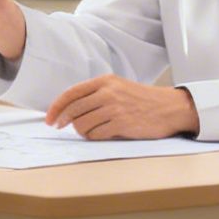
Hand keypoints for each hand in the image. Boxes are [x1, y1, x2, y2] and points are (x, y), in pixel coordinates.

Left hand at [47, 76, 198, 138]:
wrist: (169, 108)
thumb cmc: (142, 99)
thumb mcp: (119, 87)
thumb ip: (96, 94)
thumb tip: (69, 110)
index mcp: (105, 81)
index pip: (71, 93)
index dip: (56, 107)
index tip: (49, 118)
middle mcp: (108, 93)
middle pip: (73, 110)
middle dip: (63, 121)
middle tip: (60, 127)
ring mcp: (114, 109)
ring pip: (82, 125)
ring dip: (82, 131)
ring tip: (92, 130)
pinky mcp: (121, 124)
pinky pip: (96, 135)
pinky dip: (95, 137)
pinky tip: (102, 134)